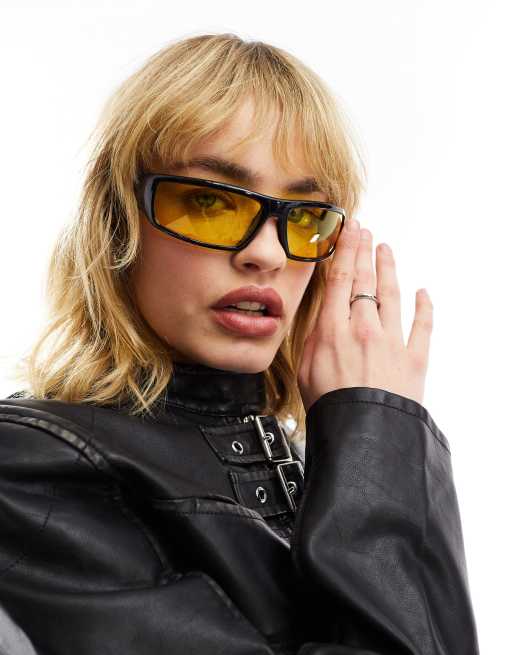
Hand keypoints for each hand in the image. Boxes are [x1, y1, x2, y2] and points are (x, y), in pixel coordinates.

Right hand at [297, 218, 432, 412]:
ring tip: (387, 251)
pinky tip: (424, 293)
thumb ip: (315, 337)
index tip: (349, 232)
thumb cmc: (330, 408)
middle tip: (366, 232)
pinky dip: (425, 307)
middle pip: (365, 281)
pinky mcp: (414, 359)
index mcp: (333, 330)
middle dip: (365, 252)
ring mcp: (392, 342)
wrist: (361, 434)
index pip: (340, 279)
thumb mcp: (306, 369)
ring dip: (389, 269)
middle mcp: (364, 329)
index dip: (345, 250)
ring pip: (392, 295)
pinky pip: (423, 326)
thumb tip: (322, 316)